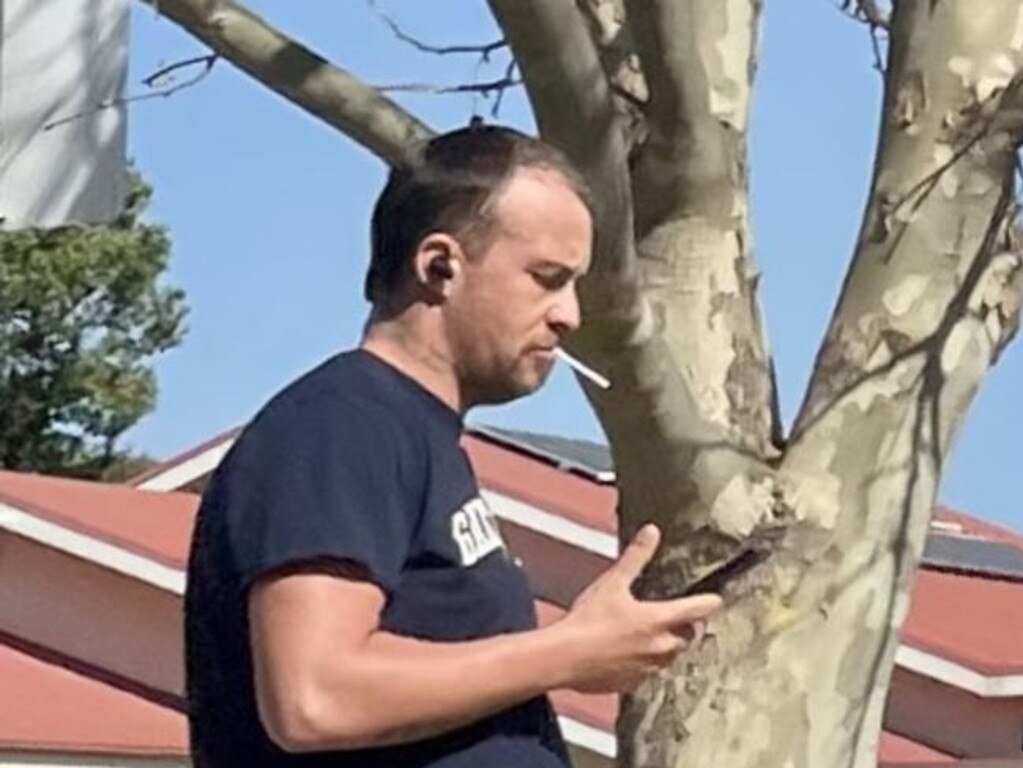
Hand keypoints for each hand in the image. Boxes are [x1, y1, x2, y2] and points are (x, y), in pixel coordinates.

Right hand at [555, 524, 722, 693]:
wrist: (565, 658)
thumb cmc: (588, 620)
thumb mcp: (613, 582)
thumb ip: (636, 557)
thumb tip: (651, 532)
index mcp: (659, 620)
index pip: (696, 610)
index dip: (708, 603)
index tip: (714, 600)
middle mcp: (660, 647)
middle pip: (688, 637)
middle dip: (689, 627)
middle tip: (684, 617)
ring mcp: (648, 669)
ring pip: (671, 657)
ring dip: (670, 646)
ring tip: (659, 635)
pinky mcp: (633, 684)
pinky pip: (650, 674)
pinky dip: (648, 663)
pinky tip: (633, 655)